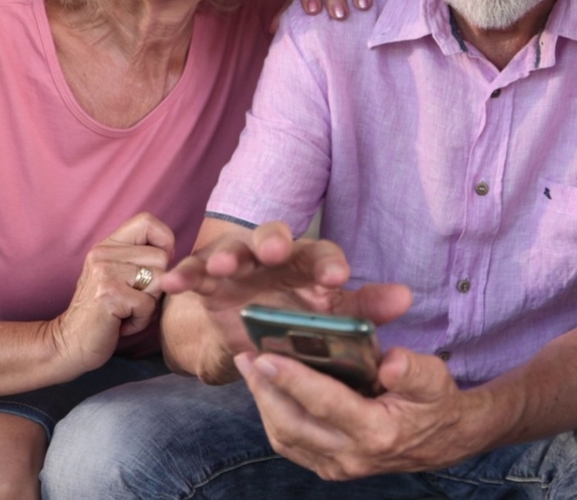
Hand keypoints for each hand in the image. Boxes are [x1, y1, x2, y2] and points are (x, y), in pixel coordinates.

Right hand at [45, 212, 172, 373]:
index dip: (163, 241)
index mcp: (107, 246)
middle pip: (161, 257)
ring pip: (159, 281)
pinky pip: (148, 305)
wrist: (68, 343)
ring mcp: (104, 272)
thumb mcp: (119, 277)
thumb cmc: (105, 313)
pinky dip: (140, 321)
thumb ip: (140, 259)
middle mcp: (103, 254)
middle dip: (156, 285)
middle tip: (131, 299)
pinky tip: (120, 323)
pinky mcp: (108, 294)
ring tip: (126, 311)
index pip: (147, 221)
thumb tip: (173, 252)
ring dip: (149, 304)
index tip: (155, 266)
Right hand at [161, 221, 411, 377]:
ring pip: (231, 251)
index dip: (328, 263)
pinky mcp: (209, 283)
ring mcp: (240, 266)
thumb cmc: (306, 320)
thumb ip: (367, 308)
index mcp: (311, 263)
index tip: (338, 277)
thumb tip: (406, 298)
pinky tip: (170, 282)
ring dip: (225, 255)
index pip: (323, 255)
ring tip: (220, 266)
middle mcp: (275, 257)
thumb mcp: (337, 319)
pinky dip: (183, 275)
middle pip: (272, 237)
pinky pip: (194, 274)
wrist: (264, 339)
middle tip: (274, 250)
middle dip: (271, 240)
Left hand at [235, 346, 478, 478]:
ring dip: (263, 403)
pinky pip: (291, 444)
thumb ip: (413, 370)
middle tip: (248, 357)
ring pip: (284, 437)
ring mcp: (338, 466)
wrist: (444, 442)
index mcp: (377, 432)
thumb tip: (389, 362)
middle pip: (292, 425)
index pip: (325, 404)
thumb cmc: (435, 402)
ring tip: (250, 368)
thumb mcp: (435, 378)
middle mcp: (352, 455)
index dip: (293, 380)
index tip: (266, 356)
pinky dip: (273, 416)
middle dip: (264, 390)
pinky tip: (267, 390)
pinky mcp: (329, 467)